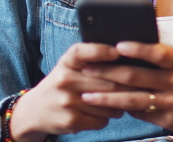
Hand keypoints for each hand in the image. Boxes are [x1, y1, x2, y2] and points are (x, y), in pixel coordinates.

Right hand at [9, 43, 130, 141]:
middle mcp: (64, 80)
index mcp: (65, 63)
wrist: (34, 111)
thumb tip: (125, 57)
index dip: (101, 51)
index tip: (117, 52)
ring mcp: (67, 102)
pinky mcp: (71, 121)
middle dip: (126, 85)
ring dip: (120, 103)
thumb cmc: (61, 84)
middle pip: (106, 81)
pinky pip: (102, 120)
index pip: (82, 51)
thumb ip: (90, 60)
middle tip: (138, 85)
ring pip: (108, 103)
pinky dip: (108, 117)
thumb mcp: (68, 67)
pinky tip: (105, 113)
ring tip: (121, 100)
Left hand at [80, 42, 172, 141]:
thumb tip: (130, 50)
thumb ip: (164, 58)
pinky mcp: (169, 120)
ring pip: (133, 99)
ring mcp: (172, 102)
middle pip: (137, 76)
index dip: (137, 49)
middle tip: (87, 69)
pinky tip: (108, 108)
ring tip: (87, 95)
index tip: (116, 46)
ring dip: (107, 97)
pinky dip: (124, 110)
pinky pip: (141, 114)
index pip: (157, 52)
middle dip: (108, 73)